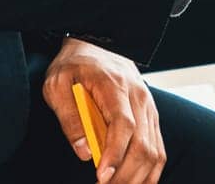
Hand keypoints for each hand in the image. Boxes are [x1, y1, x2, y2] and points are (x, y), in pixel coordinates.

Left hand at [41, 38, 163, 183]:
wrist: (98, 44)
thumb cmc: (76, 64)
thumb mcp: (58, 84)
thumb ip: (69, 117)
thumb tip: (84, 151)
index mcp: (115, 86)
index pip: (124, 125)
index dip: (115, 154)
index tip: (101, 176)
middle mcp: (139, 97)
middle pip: (143, 144)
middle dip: (125, 175)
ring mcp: (148, 108)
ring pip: (154, 151)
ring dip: (138, 178)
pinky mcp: (150, 117)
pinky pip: (157, 149)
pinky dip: (149, 172)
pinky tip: (134, 182)